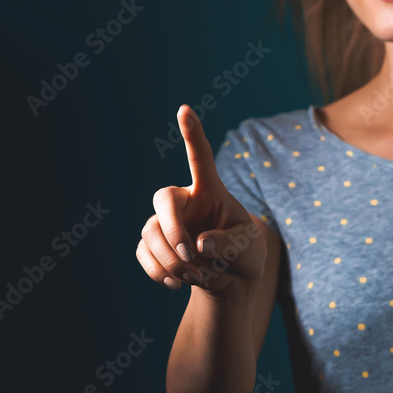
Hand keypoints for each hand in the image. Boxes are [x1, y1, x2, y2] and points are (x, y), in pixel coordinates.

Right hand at [136, 105, 266, 295]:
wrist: (229, 281)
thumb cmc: (244, 254)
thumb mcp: (248, 248)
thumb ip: (229, 242)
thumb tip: (200, 244)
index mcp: (210, 191)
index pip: (199, 157)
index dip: (192, 133)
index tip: (185, 109)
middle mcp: (184, 201)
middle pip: (163, 198)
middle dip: (172, 229)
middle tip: (192, 256)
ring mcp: (165, 222)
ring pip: (151, 232)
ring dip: (171, 260)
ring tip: (195, 276)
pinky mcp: (153, 245)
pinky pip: (143, 253)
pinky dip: (159, 271)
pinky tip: (176, 282)